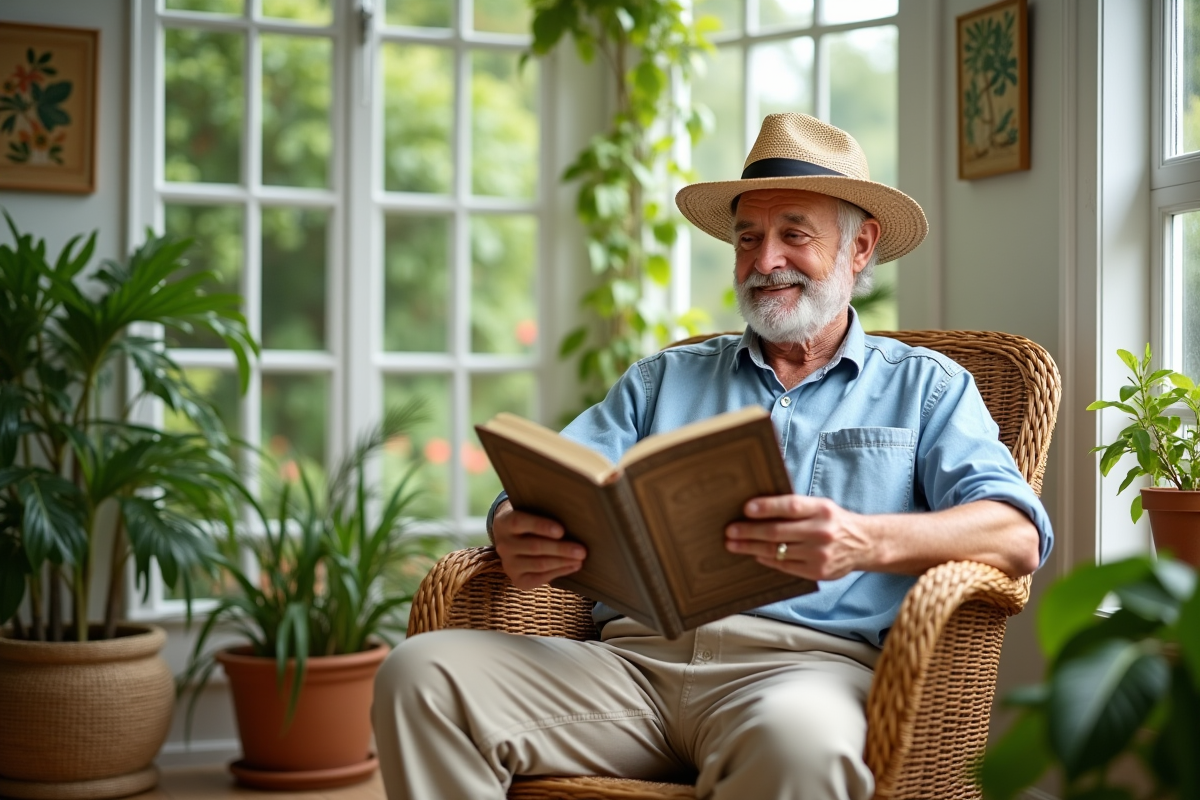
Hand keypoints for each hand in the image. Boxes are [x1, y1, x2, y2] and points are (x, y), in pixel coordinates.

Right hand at [492, 500, 586, 589]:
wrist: (511, 540)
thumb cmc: (529, 522)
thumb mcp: (530, 513)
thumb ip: (545, 514)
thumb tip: (573, 520)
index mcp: (505, 522)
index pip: (520, 522)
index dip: (541, 526)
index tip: (561, 531)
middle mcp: (504, 545)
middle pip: (534, 547)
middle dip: (561, 549)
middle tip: (582, 550)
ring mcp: (509, 564)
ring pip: (539, 564)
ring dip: (563, 562)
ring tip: (580, 559)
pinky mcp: (517, 579)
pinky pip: (540, 578)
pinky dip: (559, 572)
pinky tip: (573, 566)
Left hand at [724, 495, 874, 580]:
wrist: (864, 544)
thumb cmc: (833, 521)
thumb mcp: (820, 506)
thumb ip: (795, 507)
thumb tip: (758, 507)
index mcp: (822, 509)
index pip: (790, 506)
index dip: (767, 507)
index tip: (746, 509)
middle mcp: (821, 531)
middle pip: (778, 532)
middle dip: (749, 531)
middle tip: (730, 531)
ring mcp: (820, 554)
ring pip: (778, 551)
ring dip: (751, 547)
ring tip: (734, 544)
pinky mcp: (818, 571)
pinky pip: (785, 566)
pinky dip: (767, 559)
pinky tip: (755, 554)